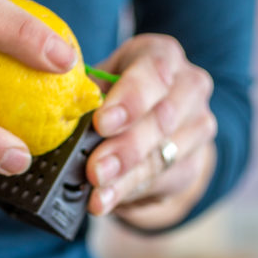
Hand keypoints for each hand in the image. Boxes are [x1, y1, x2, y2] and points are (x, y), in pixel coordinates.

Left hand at [86, 34, 217, 230]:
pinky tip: (106, 202)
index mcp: (162, 55)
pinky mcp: (196, 161)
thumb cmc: (118, 92)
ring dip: (126, 178)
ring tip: (97, 194)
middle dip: (125, 149)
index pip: (153, 72)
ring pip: (163, 155)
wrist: (160, 115)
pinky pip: (162, 180)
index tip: (102, 123)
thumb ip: (87, 94)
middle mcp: (190, 86)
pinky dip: (129, 193)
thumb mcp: (103, 82)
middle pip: (162, 119)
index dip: (129, 99)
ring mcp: (199, 125)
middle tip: (95, 170)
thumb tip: (59, 113)